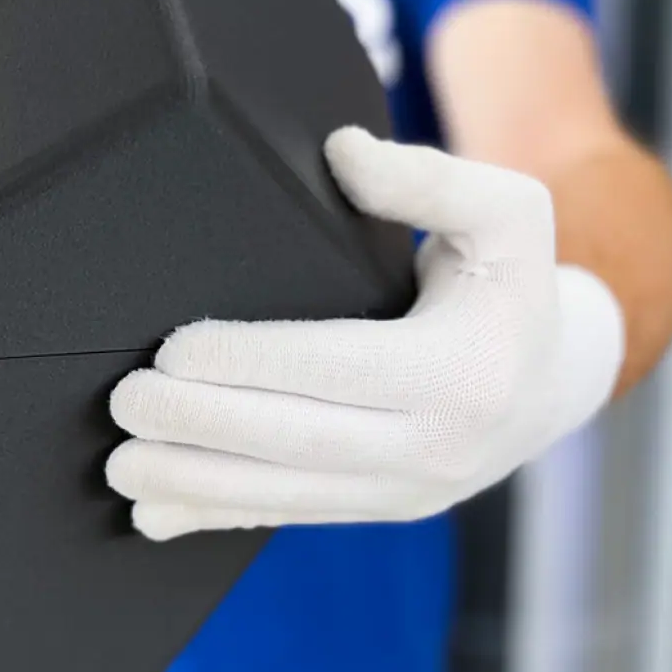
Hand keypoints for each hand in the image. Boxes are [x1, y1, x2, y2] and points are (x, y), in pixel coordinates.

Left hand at [105, 127, 624, 541]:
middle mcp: (434, 447)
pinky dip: (215, 517)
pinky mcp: (376, 511)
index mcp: (461, 373)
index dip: (247, 360)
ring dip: (192, 482)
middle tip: (125, 403)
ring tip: (119, 464)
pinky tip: (154, 513)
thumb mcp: (503, 215)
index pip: (335, 366)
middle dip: (199, 425)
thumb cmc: (511, 284)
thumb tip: (344, 153)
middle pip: (295, 440)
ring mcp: (404, 492)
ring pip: (281, 495)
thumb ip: (427, 178)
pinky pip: (287, 518)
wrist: (551, 384)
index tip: (174, 349)